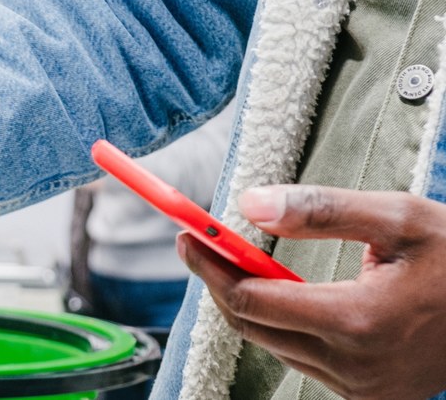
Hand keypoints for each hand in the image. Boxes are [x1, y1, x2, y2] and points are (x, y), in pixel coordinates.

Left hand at [179, 185, 445, 399]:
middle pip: (250, 326)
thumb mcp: (398, 217)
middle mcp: (354, 366)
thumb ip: (321, 209)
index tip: (186, 234)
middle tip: (201, 243)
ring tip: (244, 262)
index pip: (248, 300)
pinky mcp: (368, 399)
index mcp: (358, 321)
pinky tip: (289, 295)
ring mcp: (362, 390)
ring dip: (252, 305)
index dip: (209, 266)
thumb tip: (248, 204)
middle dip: (219, 282)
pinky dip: (285, 327)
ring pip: (274, 345)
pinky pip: (303, 361)